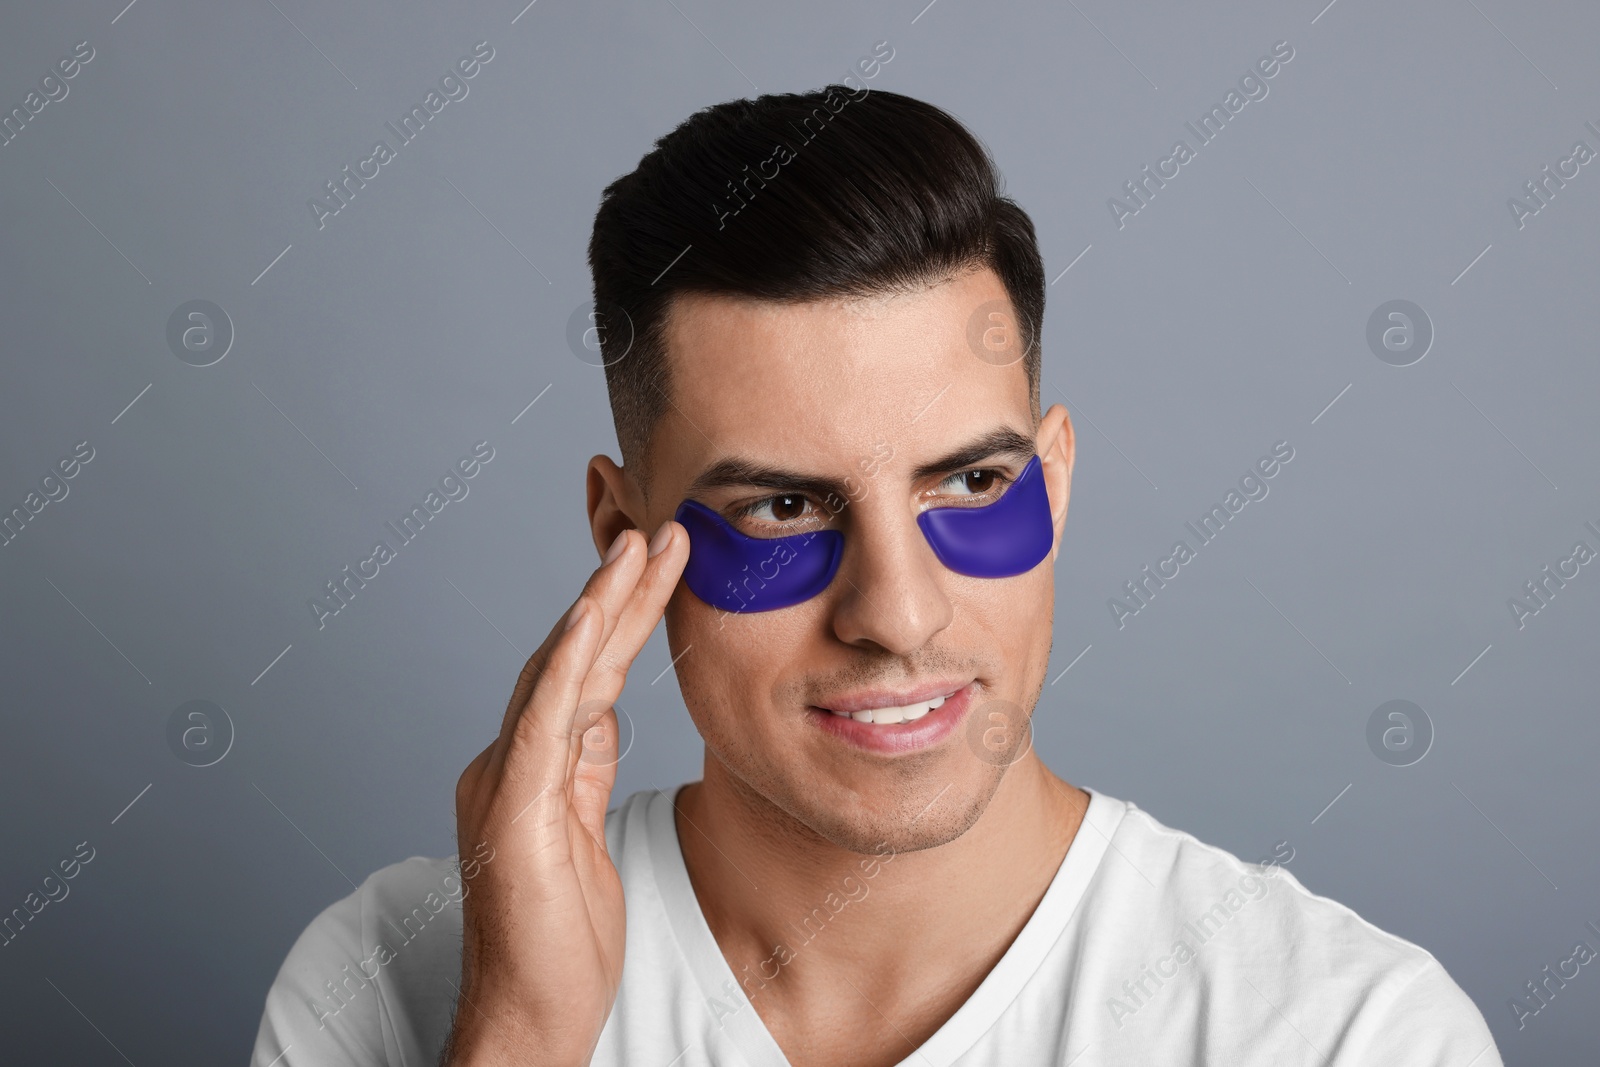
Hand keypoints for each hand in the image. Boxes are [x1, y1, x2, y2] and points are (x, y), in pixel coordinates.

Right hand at [443, 522, 687, 1066]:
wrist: (528, 1019)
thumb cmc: (559, 941)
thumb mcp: (585, 834)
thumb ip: (583, 767)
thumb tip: (602, 711)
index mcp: (531, 766)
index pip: (584, 670)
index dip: (620, 611)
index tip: (659, 558)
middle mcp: (510, 760)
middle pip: (570, 654)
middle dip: (616, 586)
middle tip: (662, 526)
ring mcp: (504, 781)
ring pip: (557, 671)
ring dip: (600, 603)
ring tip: (642, 545)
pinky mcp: (510, 809)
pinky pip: (542, 721)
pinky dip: (565, 662)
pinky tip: (590, 616)